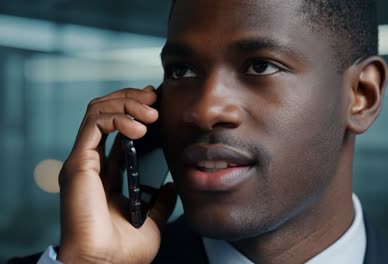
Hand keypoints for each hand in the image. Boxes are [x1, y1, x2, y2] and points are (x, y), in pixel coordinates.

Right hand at [57, 85, 176, 263]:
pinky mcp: (79, 163)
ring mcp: (84, 161)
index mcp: (108, 172)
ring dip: (126, 104)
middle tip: (154, 97)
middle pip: (105, 112)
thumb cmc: (123, 249)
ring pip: (97, 111)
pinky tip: (138, 128)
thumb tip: (170, 186)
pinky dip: (117, 117)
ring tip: (151, 113)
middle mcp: (93, 162)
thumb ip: (159, 201)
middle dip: (131, 99)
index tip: (157, 103)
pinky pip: (94, 125)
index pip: (117, 128)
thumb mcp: (151, 219)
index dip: (134, 110)